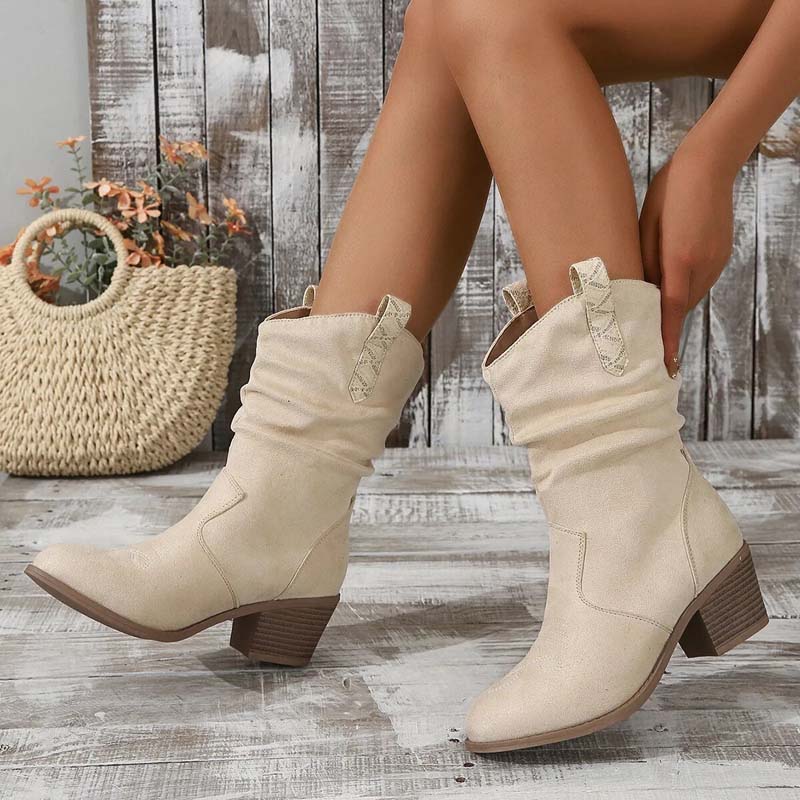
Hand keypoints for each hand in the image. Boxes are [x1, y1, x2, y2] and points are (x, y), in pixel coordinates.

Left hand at [639, 146, 735, 376]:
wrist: (707, 164)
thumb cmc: (667, 193)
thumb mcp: (645, 228)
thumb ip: (644, 264)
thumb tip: (638, 295)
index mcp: (679, 259)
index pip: (669, 311)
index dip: (665, 340)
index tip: (665, 365)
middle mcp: (702, 265)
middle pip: (678, 308)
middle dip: (661, 323)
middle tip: (640, 338)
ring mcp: (715, 261)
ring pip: (689, 296)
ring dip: (671, 305)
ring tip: (648, 309)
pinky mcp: (720, 255)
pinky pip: (699, 282)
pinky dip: (683, 289)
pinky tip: (668, 281)